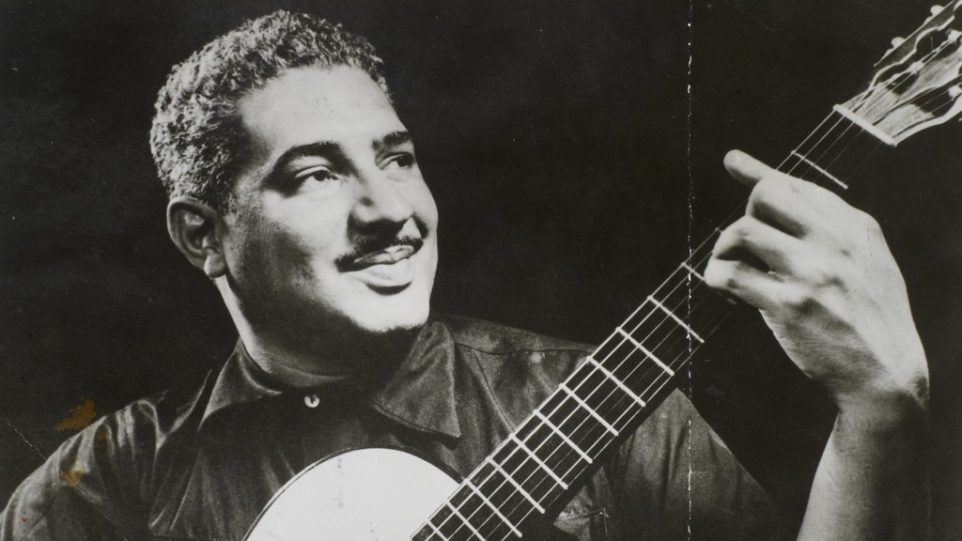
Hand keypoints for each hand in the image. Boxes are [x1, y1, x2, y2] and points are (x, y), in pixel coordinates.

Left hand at [704, 150, 927, 428]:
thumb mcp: (866, 261)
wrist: (887, 375)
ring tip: (731, 273)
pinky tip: (729, 294)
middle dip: (744, 217)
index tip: (732, 162)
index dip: (757, 173)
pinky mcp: (790, 305)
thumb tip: (790, 196)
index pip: (796, 184)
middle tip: (746, 249)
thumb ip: (828, 226)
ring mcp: (813, 272)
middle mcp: (834, 241)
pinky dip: (716, 279)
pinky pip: (729, 274)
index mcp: (854, 227)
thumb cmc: (868, 318)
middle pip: (765, 196)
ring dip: (723, 252)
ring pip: (741, 231)